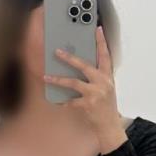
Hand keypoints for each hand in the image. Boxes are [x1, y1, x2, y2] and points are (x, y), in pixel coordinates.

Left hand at [43, 26, 126, 153]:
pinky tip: (58, 101)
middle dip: (69, 58)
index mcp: (108, 76)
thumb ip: (97, 77)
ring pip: (73, 82)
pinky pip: (70, 101)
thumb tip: (79, 66)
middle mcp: (103, 83)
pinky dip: (63, 101)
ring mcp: (95, 94)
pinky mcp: (88, 105)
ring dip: (57, 79)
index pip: (105, 55)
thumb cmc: (106, 106)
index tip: (97, 29)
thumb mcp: (106, 88)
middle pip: (84, 66)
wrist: (109, 126)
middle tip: (57, 52)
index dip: (101, 42)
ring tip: (46, 76)